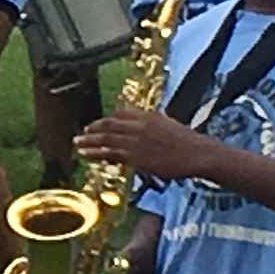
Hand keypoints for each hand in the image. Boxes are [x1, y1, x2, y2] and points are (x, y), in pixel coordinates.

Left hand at [75, 108, 220, 182]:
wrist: (197, 153)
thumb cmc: (186, 141)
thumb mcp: (166, 124)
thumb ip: (150, 124)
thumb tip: (138, 126)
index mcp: (146, 116)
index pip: (119, 116)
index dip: (104, 121)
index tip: (95, 125)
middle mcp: (138, 126)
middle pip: (108, 126)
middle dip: (93, 130)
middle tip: (81, 134)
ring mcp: (136, 142)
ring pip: (106, 140)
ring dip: (89, 142)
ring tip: (77, 144)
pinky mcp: (135, 157)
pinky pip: (111, 154)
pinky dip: (97, 154)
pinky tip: (87, 155)